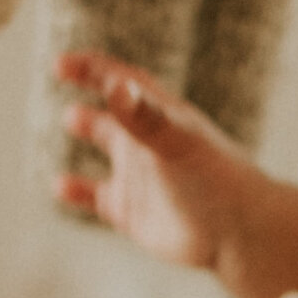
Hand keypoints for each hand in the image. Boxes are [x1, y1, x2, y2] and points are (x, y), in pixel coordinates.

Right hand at [55, 51, 297, 297]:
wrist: (239, 233)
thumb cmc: (214, 181)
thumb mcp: (176, 142)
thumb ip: (143, 117)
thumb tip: (114, 86)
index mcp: (161, 118)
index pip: (124, 82)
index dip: (93, 69)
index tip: (61, 63)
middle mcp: (149, 143)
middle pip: (116, 109)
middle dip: (93, 91)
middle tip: (61, 77)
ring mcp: (141, 177)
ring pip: (109, 147)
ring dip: (89, 131)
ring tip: (69, 118)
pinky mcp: (133, 212)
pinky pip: (97, 197)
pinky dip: (77, 191)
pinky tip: (58, 185)